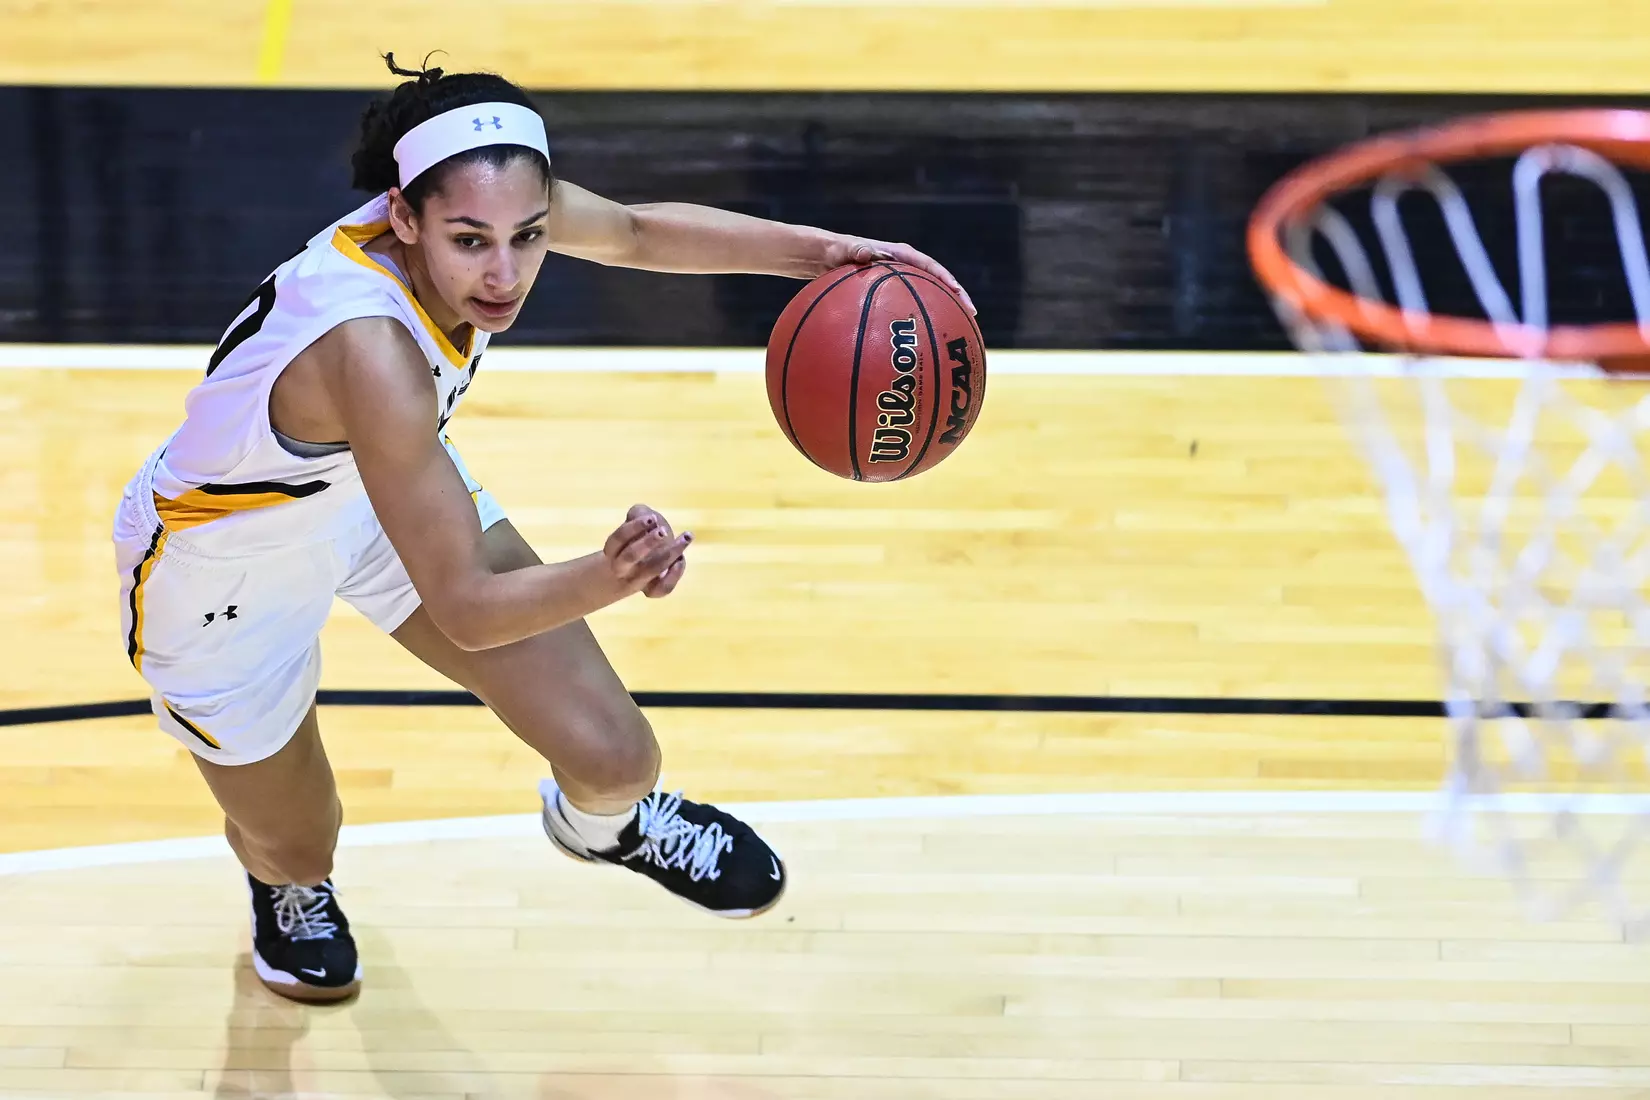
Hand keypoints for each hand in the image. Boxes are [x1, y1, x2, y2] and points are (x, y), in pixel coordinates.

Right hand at [602, 504, 691, 598]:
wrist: (633, 568)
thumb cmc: (638, 537)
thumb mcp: (636, 521)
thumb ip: (639, 513)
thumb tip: (646, 516)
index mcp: (612, 550)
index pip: (618, 539)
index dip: (634, 527)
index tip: (652, 518)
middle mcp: (622, 567)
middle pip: (630, 556)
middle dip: (648, 542)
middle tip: (663, 531)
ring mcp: (637, 581)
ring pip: (651, 570)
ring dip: (670, 553)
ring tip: (686, 537)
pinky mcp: (653, 590)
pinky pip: (662, 588)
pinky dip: (674, 575)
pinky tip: (681, 559)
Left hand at [823, 236, 976, 316]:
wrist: (828, 258)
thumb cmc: (837, 252)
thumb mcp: (845, 250)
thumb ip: (855, 251)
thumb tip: (864, 253)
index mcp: (901, 255)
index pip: (930, 266)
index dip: (946, 279)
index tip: (958, 292)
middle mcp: (906, 268)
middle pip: (937, 284)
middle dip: (956, 298)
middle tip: (971, 315)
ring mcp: (902, 283)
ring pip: (928, 297)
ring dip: (943, 311)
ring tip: (958, 330)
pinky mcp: (894, 295)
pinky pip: (911, 307)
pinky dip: (920, 320)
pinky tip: (924, 341)